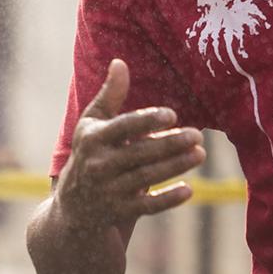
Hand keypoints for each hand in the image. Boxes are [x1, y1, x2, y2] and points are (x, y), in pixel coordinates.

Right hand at [56, 59, 205, 231]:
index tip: (171, 115)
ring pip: (147, 177)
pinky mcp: (120, 212)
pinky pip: (147, 206)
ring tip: (200, 154)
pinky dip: (167, 199)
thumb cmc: (89, 154)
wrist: (73, 207)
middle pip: (140, 153)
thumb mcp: (92, 124)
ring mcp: (109, 191)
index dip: (147, 121)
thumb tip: (120, 62)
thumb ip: (109, 95)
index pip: (123, 127)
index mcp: (93, 139)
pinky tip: (188, 189)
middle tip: (197, 135)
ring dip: (175, 166)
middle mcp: (99, 165)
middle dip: (170, 144)